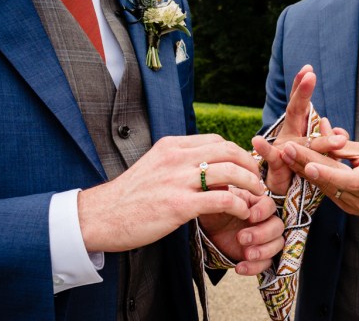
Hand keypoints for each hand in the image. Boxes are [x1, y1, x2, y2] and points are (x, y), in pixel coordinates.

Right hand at [77, 134, 263, 251]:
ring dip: (250, 184)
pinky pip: (221, 199)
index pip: (215, 141)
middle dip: (250, 165)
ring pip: (230, 172)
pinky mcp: (179, 205)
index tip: (246, 166)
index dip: (237, 152)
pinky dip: (239, 204)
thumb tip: (209, 168)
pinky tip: (242, 212)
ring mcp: (177, 180)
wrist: (101, 216)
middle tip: (257, 180)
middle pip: (228, 150)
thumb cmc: (129, 196)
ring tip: (256, 196)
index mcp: (171, 146)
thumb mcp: (155, 167)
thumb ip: (180, 163)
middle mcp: (176, 157)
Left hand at [199, 188, 284, 274]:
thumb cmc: (215, 213)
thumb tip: (222, 184)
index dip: (263, 211)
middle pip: (277, 227)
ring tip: (245, 254)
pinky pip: (267, 264)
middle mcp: (266, 221)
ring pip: (277, 245)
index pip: (270, 205)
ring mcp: (265, 239)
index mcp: (257, 204)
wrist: (209, 233)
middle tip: (242, 238)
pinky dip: (255, 267)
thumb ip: (222, 194)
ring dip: (263, 251)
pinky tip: (239, 267)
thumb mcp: (216, 202)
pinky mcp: (261, 256)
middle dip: (262, 234)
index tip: (251, 216)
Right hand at [252, 65, 346, 194]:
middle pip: (296, 110)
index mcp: (301, 128)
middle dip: (302, 93)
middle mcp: (290, 133)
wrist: (282, 188)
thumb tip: (342, 132)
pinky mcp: (275, 163)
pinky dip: (264, 148)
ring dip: (316, 139)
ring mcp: (283, 146)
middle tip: (310, 76)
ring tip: (333, 135)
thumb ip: (328, 140)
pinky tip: (257, 140)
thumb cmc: (300, 165)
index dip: (303, 87)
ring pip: (297, 137)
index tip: (308, 69)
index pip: (303, 104)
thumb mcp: (318, 151)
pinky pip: (270, 155)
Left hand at [281, 139, 358, 215]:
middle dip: (306, 164)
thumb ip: (343, 144)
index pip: (349, 179)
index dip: (328, 173)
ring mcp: (356, 207)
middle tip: (287, 149)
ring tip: (286, 155)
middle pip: (332, 182)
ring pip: (325, 188)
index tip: (308, 165)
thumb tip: (323, 128)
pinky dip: (313, 178)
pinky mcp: (348, 209)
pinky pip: (327, 192)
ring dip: (303, 171)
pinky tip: (297, 166)